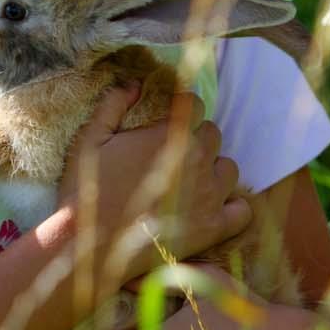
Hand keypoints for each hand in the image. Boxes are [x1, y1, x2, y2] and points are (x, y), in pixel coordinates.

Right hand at [57, 83, 251, 290]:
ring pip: (229, 169)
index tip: (168, 121)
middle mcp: (198, 159)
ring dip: (213, 170)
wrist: (89, 245)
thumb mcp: (90, 139)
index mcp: (171, 133)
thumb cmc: (87, 190)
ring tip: (190, 182)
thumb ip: (113, 105)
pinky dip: (232, 208)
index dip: (181, 110)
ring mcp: (209, 195)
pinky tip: (213, 208)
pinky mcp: (213, 228)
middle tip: (171, 156)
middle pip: (213, 135)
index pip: (195, 104)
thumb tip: (134, 84)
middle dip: (196, 140)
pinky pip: (242, 211)